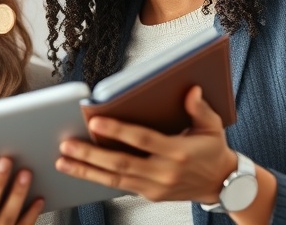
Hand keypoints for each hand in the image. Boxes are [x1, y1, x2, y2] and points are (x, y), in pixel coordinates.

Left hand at [56, 86, 236, 202]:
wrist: (222, 184)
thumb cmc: (213, 150)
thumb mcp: (212, 126)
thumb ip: (199, 108)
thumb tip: (190, 90)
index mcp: (178, 152)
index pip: (142, 140)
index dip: (117, 131)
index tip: (95, 122)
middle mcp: (164, 172)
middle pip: (121, 163)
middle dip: (90, 155)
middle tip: (67, 144)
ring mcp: (155, 186)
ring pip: (115, 179)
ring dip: (86, 170)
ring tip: (62, 161)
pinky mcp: (149, 194)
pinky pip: (119, 186)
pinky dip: (97, 178)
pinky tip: (79, 170)